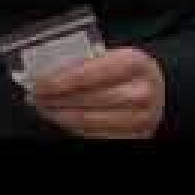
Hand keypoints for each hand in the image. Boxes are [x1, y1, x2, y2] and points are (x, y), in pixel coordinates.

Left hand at [29, 47, 165, 139]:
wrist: (158, 91)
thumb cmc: (128, 72)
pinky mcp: (135, 138)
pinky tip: (63, 120)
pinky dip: (75, 129)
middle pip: (89, 99)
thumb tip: (49, 70)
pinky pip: (97, 136)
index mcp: (136, 63)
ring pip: (91, 121)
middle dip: (56, 99)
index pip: (92, 72)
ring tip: (45, 109)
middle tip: (36, 96)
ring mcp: (141, 119)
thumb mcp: (114, 56)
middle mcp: (142, 92)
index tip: (40, 81)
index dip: (62, 79)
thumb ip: (88, 61)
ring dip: (61, 115)